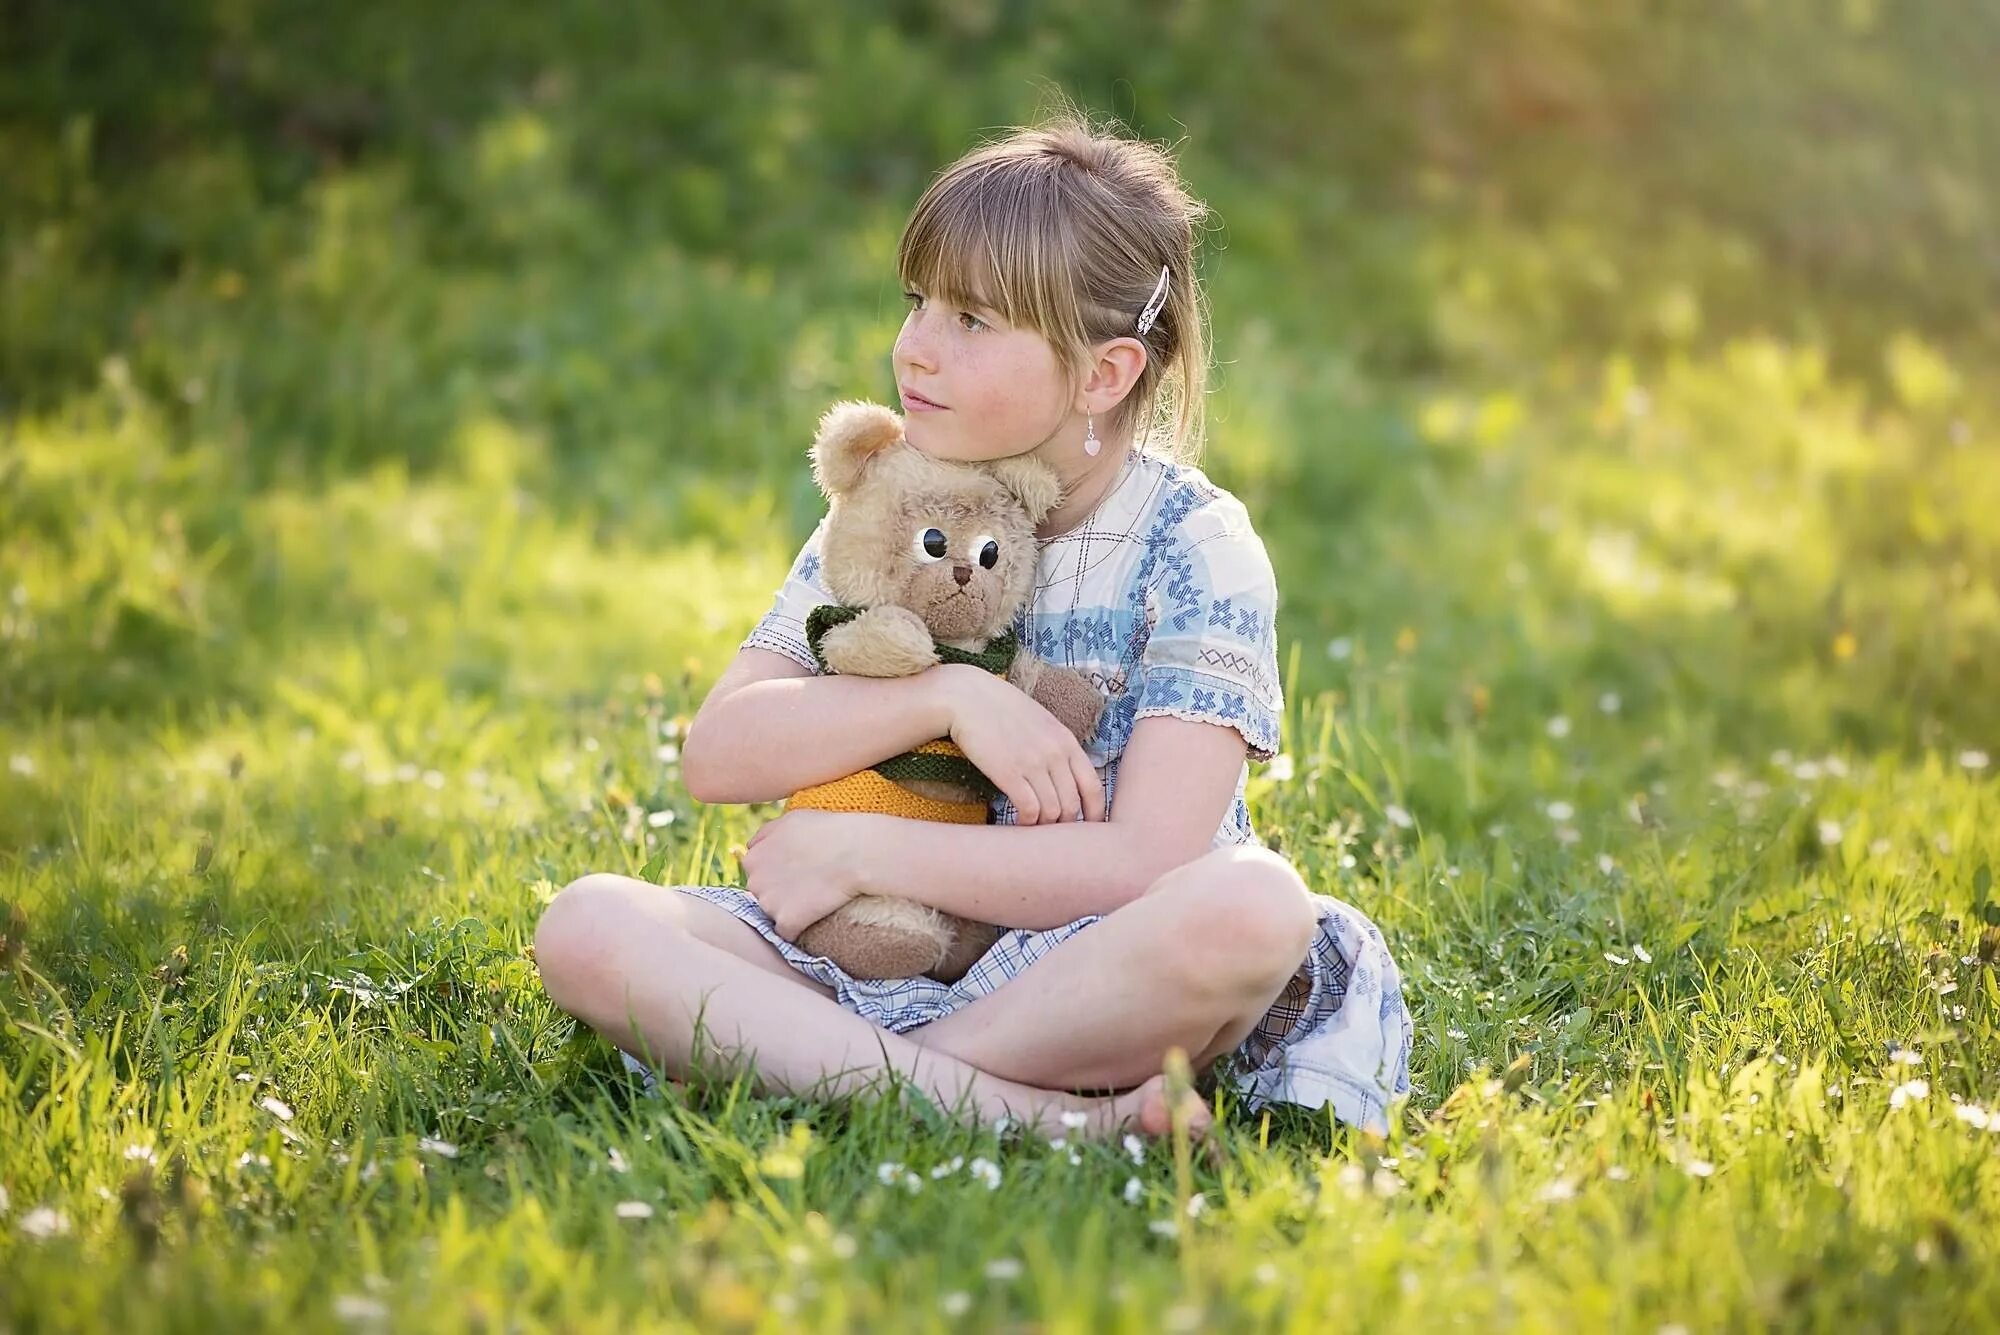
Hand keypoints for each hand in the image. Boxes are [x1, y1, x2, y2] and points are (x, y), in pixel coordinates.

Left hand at [742, 809, 868, 939]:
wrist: (856, 852)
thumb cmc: (828, 831)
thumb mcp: (790, 819)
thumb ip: (765, 834)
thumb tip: (751, 846)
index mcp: (753, 857)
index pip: (758, 873)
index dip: (779, 872)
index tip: (799, 870)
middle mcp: (754, 881)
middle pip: (763, 894)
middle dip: (781, 892)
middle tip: (809, 884)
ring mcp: (769, 903)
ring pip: (775, 913)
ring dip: (790, 910)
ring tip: (815, 898)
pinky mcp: (786, 921)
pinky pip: (788, 932)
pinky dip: (799, 928)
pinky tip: (815, 916)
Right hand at [933, 663, 1105, 825]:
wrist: (966, 697)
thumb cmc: (1001, 710)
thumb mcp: (1041, 722)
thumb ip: (1057, 748)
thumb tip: (1066, 780)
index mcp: (1067, 741)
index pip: (1094, 787)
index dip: (1095, 814)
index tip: (1089, 828)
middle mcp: (1055, 753)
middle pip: (1072, 806)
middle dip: (1065, 826)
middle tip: (1052, 832)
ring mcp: (1033, 763)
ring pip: (1052, 812)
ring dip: (1043, 826)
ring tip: (1033, 828)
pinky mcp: (1009, 772)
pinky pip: (1029, 810)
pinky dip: (1027, 822)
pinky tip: (1019, 822)